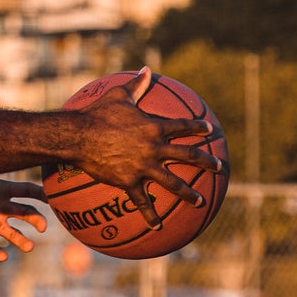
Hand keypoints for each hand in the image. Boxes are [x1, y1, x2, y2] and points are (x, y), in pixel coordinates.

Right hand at [72, 68, 221, 230]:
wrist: (78, 136)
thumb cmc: (96, 113)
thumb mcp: (118, 95)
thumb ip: (136, 85)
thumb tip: (146, 69)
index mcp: (154, 127)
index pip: (183, 127)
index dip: (198, 128)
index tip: (209, 131)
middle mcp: (154, 147)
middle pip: (188, 156)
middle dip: (206, 162)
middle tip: (218, 167)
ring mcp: (144, 166)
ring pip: (173, 182)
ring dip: (188, 193)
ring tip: (200, 201)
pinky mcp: (130, 181)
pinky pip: (143, 202)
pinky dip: (151, 215)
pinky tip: (158, 227)